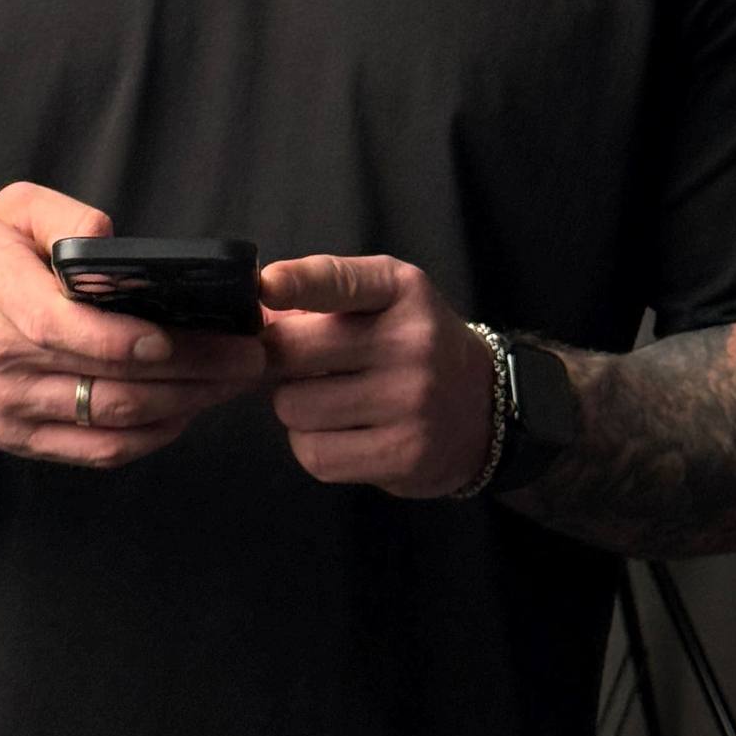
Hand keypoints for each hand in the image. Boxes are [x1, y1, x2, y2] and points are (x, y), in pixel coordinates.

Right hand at [0, 182, 267, 467]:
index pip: (70, 331)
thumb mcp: (2, 214)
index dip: (131, 341)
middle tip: (250, 358)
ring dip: (183, 407)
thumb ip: (57, 214)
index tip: (183, 335)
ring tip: (233, 384)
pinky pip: (94, 452)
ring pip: (110, 421)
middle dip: (192, 373)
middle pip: (111, 382)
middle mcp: (6, 362)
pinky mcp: (21, 441)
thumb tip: (108, 237)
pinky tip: (186, 414)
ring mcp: (14, 409)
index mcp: (0, 299)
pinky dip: (148, 440)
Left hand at [258, 253, 495, 498]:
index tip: (266, 288)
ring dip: (295, 407)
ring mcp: (411, 401)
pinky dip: (312, 446)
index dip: (297, 284)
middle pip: (292, 351)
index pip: (339, 281)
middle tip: (298, 366)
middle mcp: (412, 342)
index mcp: (401, 290)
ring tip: (329, 401)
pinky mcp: (404, 454)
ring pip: (293, 407)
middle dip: (276, 360)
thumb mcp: (384, 298)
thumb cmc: (412, 344)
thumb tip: (253, 323)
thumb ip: (320, 296)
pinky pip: (314, 454)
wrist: (482, 408)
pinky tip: (341, 433)